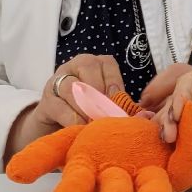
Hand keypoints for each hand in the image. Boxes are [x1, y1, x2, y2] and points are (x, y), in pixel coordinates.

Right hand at [6, 54, 126, 160]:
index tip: (119, 103)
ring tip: (95, 124)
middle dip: (101, 93)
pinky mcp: (46, 100)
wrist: (54, 127)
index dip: (115, 83)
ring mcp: (57, 81)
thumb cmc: (85, 112)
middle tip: (108, 114)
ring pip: (73, 87)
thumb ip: (119, 105)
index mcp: (93, 64)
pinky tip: (80, 128)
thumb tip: (145, 116)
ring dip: (86, 107)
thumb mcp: (103, 105)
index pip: (107, 64)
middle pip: (89, 68)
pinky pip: (60, 107)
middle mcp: (74, 66)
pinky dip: (72, 118)